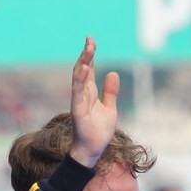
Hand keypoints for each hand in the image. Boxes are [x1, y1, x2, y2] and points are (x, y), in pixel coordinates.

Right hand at [69, 36, 119, 168]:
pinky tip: (85, 68)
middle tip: (90, 39)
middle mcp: (82, 95)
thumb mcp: (110, 109)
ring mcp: (78, 101)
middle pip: (82, 69)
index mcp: (90, 93)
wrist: (93, 150)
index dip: (90, 55)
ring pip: (78, 78)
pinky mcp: (77, 110)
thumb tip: (113, 73)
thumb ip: (110, 92)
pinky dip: (80, 80)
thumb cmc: (99, 132)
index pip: (89, 70)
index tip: (91, 40)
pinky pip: (77, 92)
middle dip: (86, 54)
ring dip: (83, 62)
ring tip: (89, 48)